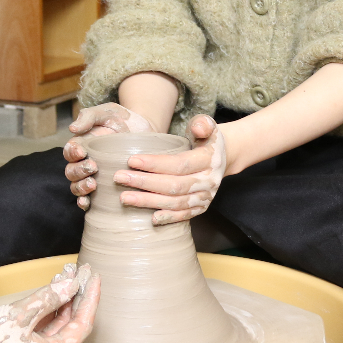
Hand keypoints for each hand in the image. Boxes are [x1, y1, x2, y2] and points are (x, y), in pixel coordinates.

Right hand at [0, 263, 99, 342]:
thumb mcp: (21, 314)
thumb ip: (49, 298)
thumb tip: (72, 284)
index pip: (82, 325)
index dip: (89, 299)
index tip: (92, 277)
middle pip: (71, 324)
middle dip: (76, 296)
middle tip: (81, 271)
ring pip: (56, 324)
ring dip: (62, 299)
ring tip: (66, 274)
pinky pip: (42, 326)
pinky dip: (48, 308)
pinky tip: (50, 289)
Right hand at [64, 103, 152, 210]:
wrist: (144, 131)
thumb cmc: (121, 119)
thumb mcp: (105, 112)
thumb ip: (88, 117)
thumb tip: (72, 128)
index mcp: (81, 146)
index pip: (69, 152)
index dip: (72, 154)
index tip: (82, 152)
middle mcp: (84, 163)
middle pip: (71, 172)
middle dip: (79, 171)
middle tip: (93, 167)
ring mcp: (94, 177)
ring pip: (77, 187)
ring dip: (81, 188)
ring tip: (93, 185)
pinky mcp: (105, 189)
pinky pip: (90, 200)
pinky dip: (85, 203)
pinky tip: (87, 204)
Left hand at [114, 114, 228, 224]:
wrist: (222, 157)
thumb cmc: (206, 139)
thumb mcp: (207, 125)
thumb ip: (202, 123)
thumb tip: (199, 128)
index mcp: (209, 160)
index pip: (179, 164)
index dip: (154, 164)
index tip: (131, 161)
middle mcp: (209, 181)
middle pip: (174, 186)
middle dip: (145, 183)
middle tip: (119, 178)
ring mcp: (206, 197)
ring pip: (176, 203)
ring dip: (149, 202)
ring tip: (125, 197)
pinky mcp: (201, 207)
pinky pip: (184, 215)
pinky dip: (168, 218)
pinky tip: (150, 219)